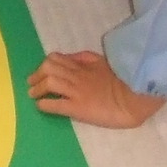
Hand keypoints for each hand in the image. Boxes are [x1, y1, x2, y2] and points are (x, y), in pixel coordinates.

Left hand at [26, 50, 165, 128]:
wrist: (134, 100)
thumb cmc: (123, 83)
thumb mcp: (103, 63)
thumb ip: (85, 59)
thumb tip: (68, 58)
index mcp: (83, 66)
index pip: (56, 59)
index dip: (45, 65)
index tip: (40, 72)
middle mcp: (77, 76)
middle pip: (49, 68)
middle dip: (37, 74)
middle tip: (32, 83)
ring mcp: (77, 91)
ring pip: (49, 82)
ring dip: (37, 88)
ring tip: (33, 94)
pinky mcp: (78, 108)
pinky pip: (56, 104)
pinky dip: (45, 104)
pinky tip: (41, 106)